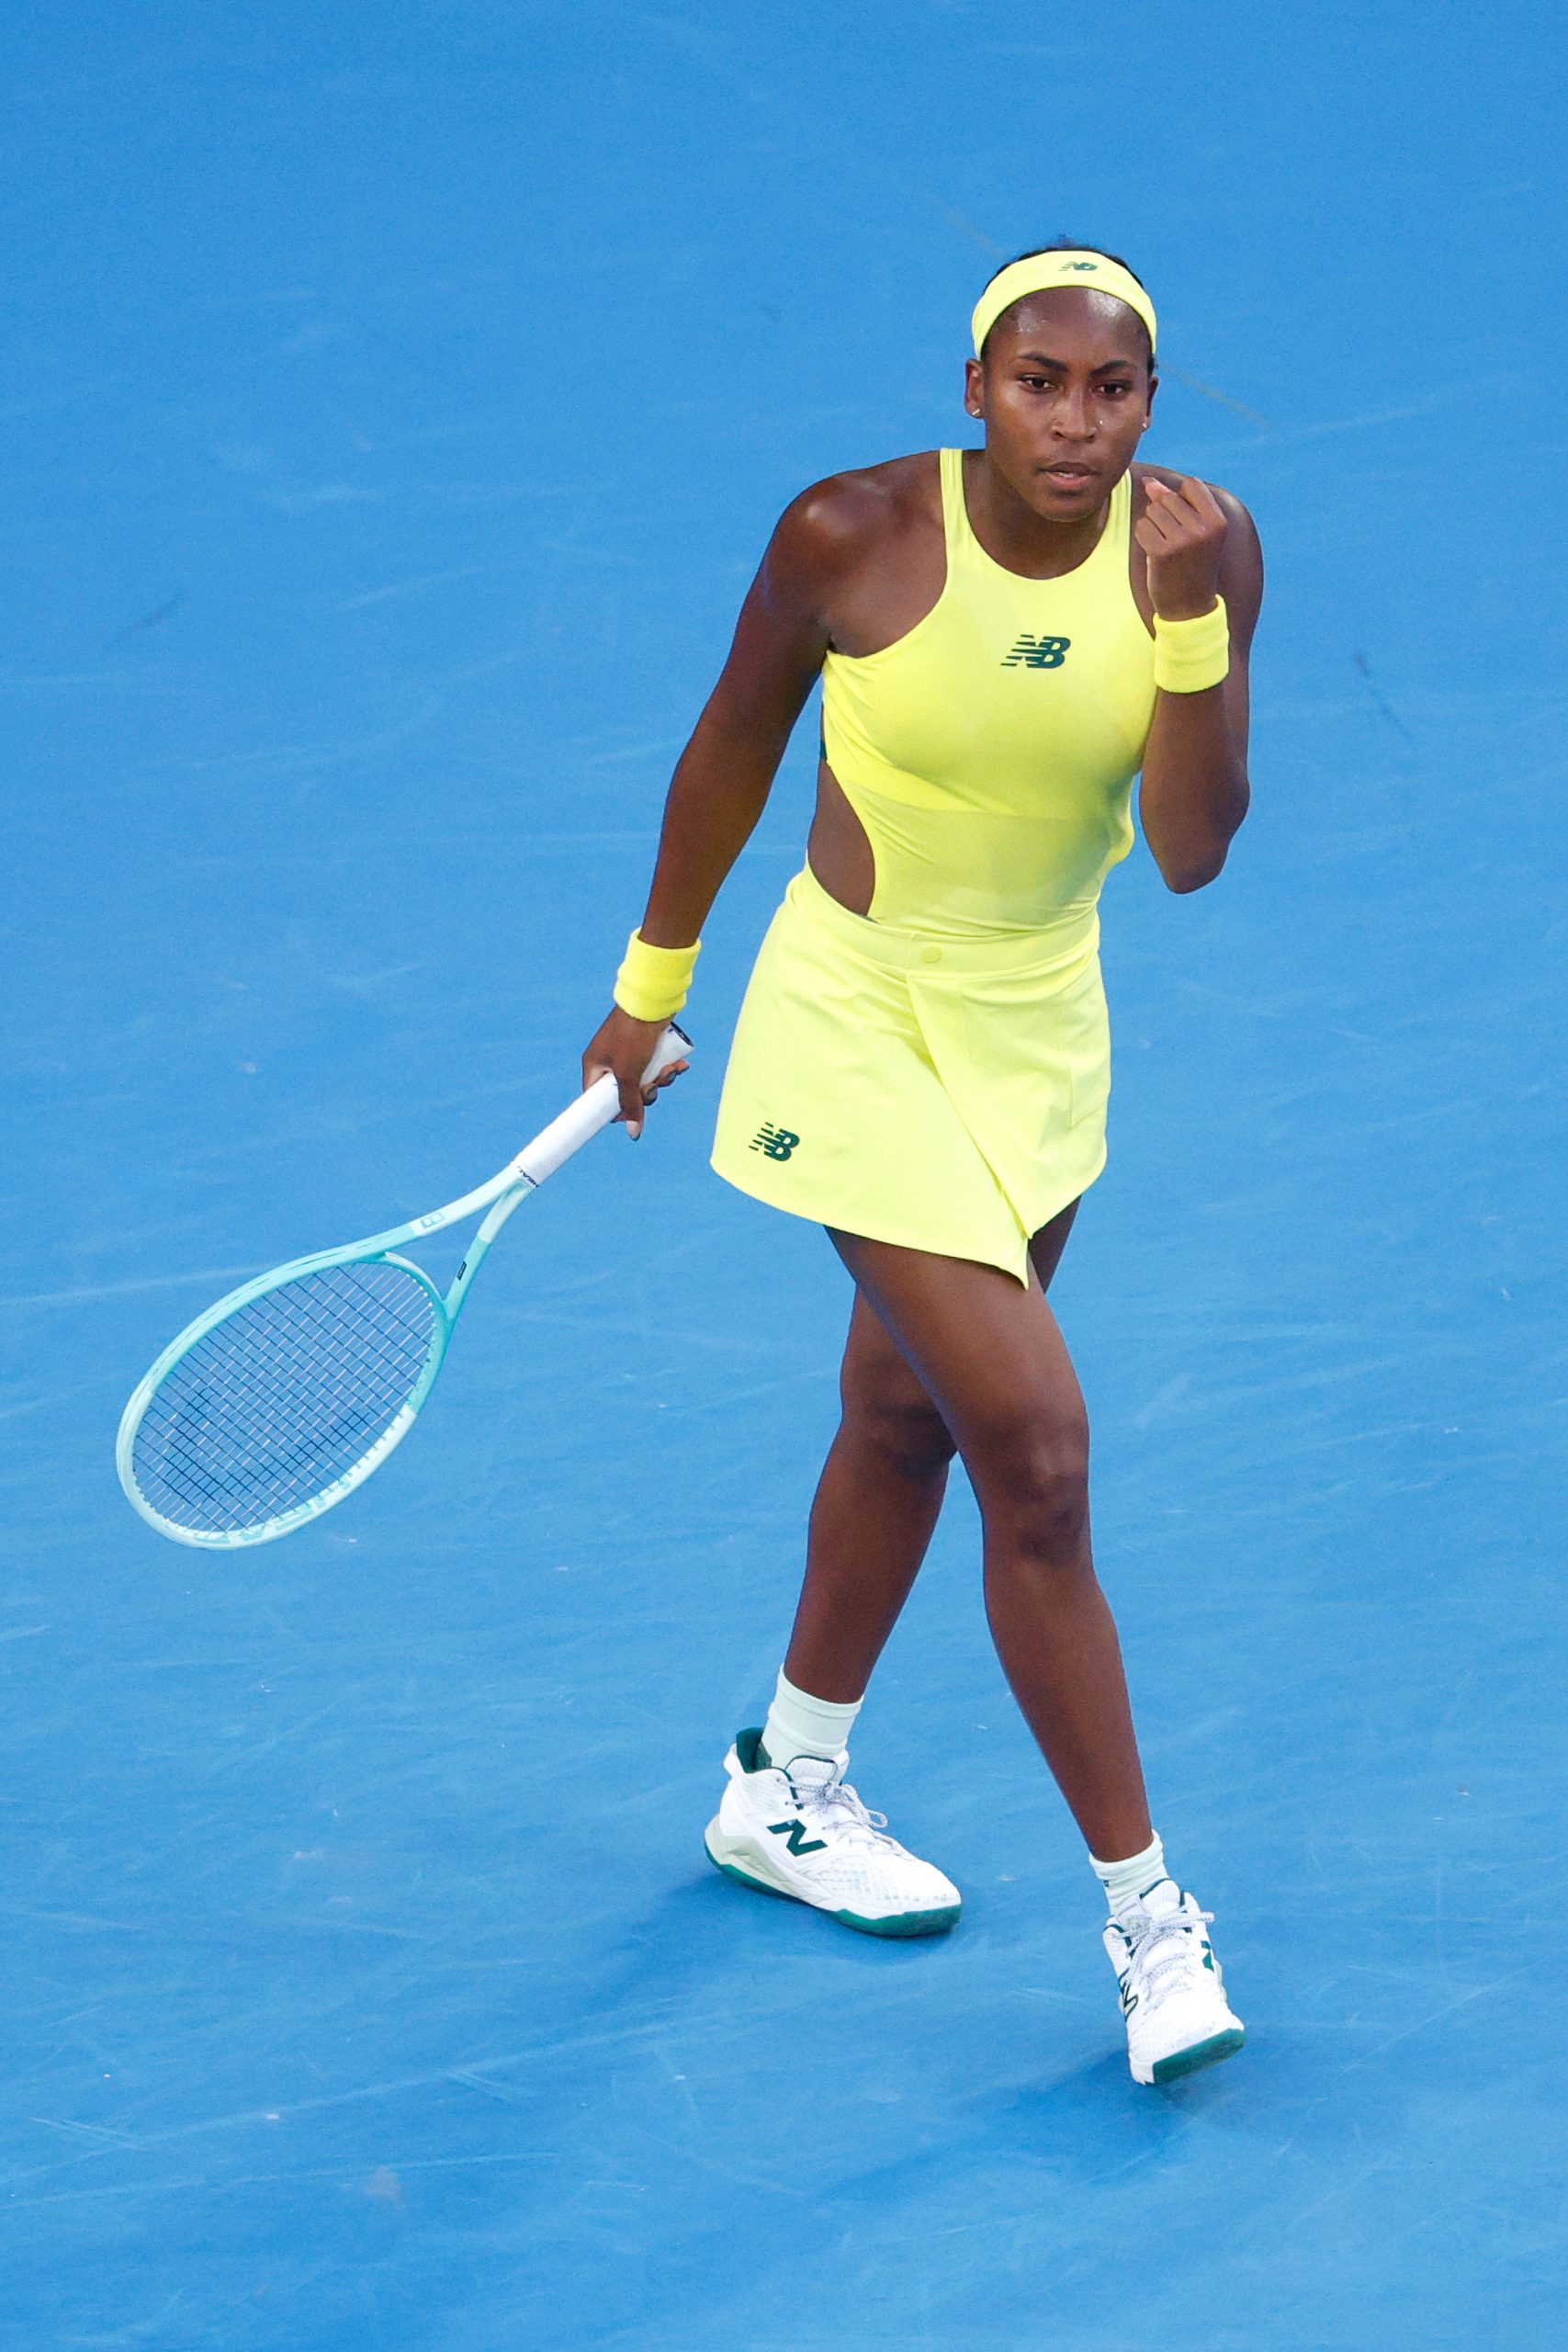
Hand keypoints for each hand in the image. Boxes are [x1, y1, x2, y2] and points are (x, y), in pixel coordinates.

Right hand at [582, 1006, 688, 1138]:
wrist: (652, 1002)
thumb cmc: (633, 1036)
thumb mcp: (630, 1074)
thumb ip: (631, 1104)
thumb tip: (633, 1134)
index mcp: (594, 1066)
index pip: (597, 1099)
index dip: (613, 1111)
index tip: (631, 1117)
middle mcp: (609, 1060)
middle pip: (626, 1092)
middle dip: (645, 1093)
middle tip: (654, 1087)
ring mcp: (628, 1053)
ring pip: (644, 1081)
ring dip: (661, 1080)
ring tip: (671, 1071)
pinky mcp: (645, 1047)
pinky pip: (655, 1067)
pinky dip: (667, 1068)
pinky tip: (680, 1065)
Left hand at [1135, 475, 1228, 621]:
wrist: (1189, 607)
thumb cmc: (1191, 565)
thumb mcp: (1195, 532)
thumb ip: (1176, 503)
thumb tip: (1149, 482)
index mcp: (1218, 522)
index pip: (1191, 485)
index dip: (1180, 498)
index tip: (1183, 521)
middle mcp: (1203, 529)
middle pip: (1168, 498)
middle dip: (1163, 514)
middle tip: (1175, 540)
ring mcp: (1183, 541)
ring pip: (1152, 511)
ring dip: (1152, 526)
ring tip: (1166, 547)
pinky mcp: (1162, 552)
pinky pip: (1142, 528)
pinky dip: (1144, 538)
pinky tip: (1155, 554)